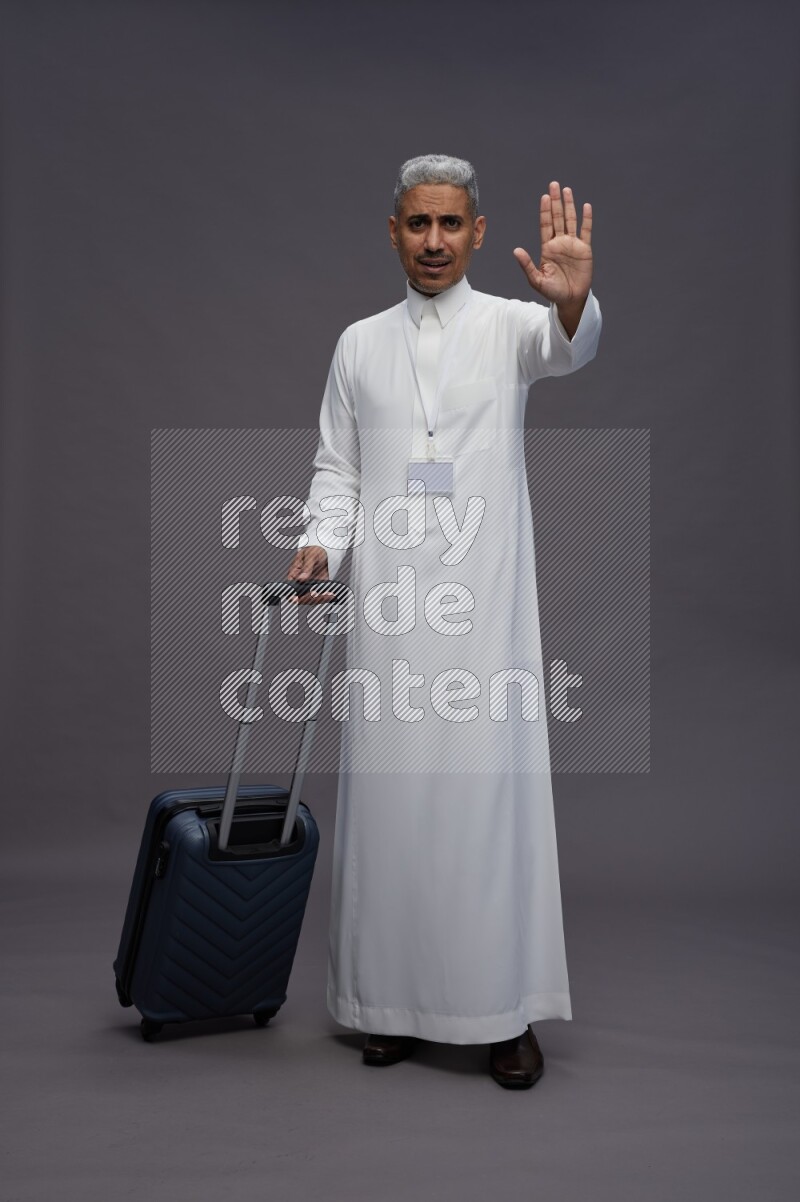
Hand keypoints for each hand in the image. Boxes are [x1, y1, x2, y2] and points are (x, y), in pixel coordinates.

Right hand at [286, 544, 335, 604]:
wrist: (322, 552)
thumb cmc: (312, 552)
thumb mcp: (310, 555)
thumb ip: (306, 567)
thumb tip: (301, 578)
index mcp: (293, 576)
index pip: (289, 590)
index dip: (293, 596)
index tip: (298, 598)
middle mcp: (299, 584)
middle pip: (301, 598)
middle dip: (310, 598)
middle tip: (318, 594)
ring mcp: (309, 587)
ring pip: (311, 599)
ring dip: (319, 599)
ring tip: (328, 595)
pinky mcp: (318, 588)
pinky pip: (320, 596)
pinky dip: (325, 597)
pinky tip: (331, 594)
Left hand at [513, 181, 592, 308]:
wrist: (570, 299)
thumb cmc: (552, 291)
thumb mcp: (537, 280)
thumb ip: (527, 265)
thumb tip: (515, 250)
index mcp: (548, 248)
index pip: (546, 225)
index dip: (545, 211)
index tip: (544, 197)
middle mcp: (560, 242)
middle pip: (557, 217)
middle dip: (556, 201)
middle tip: (554, 184)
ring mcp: (573, 244)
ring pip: (571, 220)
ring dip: (569, 205)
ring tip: (566, 190)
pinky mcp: (584, 249)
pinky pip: (586, 231)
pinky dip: (586, 219)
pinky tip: (585, 206)